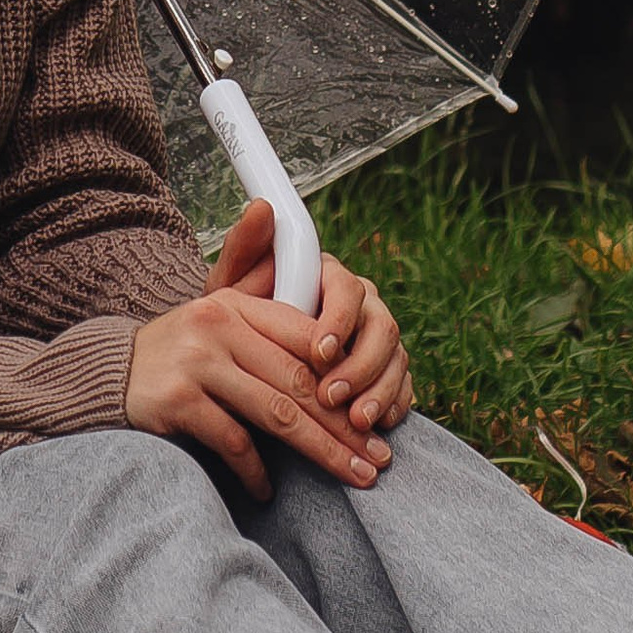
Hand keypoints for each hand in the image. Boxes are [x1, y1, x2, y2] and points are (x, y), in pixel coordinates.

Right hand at [125, 273, 393, 500]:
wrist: (106, 374)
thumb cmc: (178, 356)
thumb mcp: (220, 325)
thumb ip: (272, 328)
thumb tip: (337, 352)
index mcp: (237, 305)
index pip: (308, 340)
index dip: (348, 381)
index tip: (377, 417)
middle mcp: (219, 326)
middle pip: (301, 382)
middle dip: (345, 425)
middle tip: (379, 459)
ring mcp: (198, 362)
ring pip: (277, 413)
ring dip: (321, 450)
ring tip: (352, 476)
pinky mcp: (177, 400)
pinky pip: (233, 441)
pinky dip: (256, 470)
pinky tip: (269, 491)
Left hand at [206, 202, 413, 436]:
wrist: (240, 363)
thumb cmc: (235, 324)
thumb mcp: (229, 291)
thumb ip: (243, 249)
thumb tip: (261, 207)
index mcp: (328, 276)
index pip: (348, 289)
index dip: (339, 321)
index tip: (319, 352)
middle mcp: (360, 303)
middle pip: (382, 325)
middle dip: (360, 366)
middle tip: (332, 397)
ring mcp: (375, 337)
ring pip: (397, 357)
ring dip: (379, 391)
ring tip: (356, 422)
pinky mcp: (385, 369)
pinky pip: (404, 384)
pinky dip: (393, 404)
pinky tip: (376, 425)